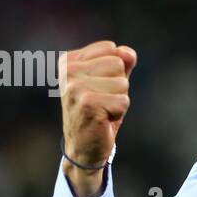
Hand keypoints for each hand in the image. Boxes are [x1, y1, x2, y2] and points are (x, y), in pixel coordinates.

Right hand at [59, 41, 136, 196]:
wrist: (83, 147)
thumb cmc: (99, 111)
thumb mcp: (110, 82)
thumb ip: (121, 63)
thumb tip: (128, 52)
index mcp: (70, 61)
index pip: (112, 49)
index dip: (115, 71)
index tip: (99, 87)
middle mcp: (68, 71)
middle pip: (118, 64)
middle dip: (118, 85)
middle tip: (102, 101)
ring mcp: (75, 87)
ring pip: (122, 83)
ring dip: (118, 100)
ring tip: (102, 110)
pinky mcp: (87, 104)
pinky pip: (123, 101)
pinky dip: (118, 113)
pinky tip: (102, 119)